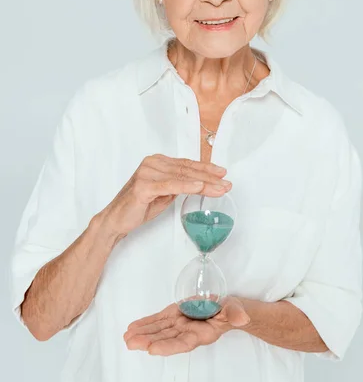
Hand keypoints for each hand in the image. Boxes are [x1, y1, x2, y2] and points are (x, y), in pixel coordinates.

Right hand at [93, 154, 231, 238]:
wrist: (116, 219)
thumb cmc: (138, 206)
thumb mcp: (164, 193)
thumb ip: (178, 184)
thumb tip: (199, 182)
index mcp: (156, 162)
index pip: (186, 164)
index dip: (206, 168)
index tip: (222, 173)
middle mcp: (152, 163)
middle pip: (187, 170)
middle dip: (210, 177)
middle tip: (227, 183)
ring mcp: (147, 173)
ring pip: (182, 177)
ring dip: (204, 183)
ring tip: (220, 188)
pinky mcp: (144, 186)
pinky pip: (170, 185)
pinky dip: (187, 186)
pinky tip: (200, 187)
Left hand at [123, 296, 249, 355]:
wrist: (227, 308)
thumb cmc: (233, 310)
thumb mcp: (236, 311)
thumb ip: (236, 315)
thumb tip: (242, 317)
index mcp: (202, 334)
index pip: (183, 343)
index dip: (168, 346)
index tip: (152, 349)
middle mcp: (187, 332)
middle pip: (166, 338)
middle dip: (148, 341)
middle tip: (131, 343)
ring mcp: (179, 324)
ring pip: (159, 331)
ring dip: (142, 333)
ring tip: (127, 337)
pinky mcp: (174, 315)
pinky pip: (158, 321)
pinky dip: (146, 323)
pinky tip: (133, 328)